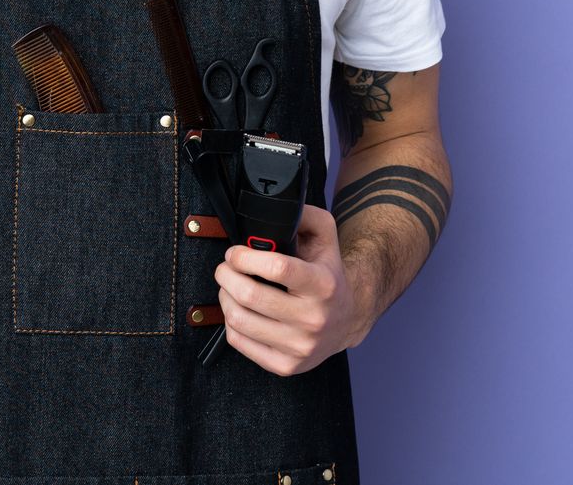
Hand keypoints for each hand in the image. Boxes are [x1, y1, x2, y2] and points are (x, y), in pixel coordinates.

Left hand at [214, 204, 363, 374]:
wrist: (348, 319)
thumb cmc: (329, 275)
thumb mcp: (326, 237)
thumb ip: (304, 215)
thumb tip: (276, 206)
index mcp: (324, 285)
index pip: (277, 268)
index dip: (245, 256)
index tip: (235, 252)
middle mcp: (314, 318)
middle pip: (251, 295)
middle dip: (226, 275)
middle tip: (225, 267)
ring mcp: (300, 346)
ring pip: (240, 320)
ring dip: (224, 298)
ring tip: (229, 287)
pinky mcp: (286, 366)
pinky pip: (240, 343)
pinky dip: (230, 323)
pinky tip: (238, 311)